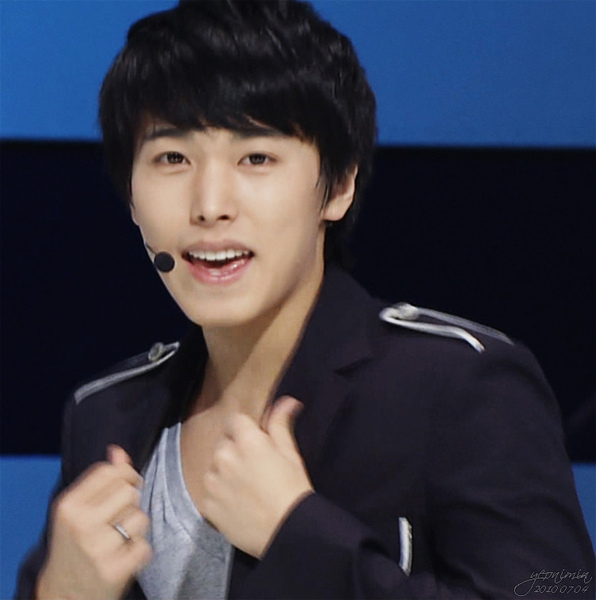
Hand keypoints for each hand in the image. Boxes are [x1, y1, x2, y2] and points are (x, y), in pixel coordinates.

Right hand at [36, 446, 151, 599]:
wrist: (62, 594)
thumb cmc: (74, 544)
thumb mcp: (77, 510)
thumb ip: (100, 479)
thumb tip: (118, 451)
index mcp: (69, 505)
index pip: (110, 471)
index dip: (125, 474)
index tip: (126, 485)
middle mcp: (81, 525)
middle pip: (129, 490)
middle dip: (131, 501)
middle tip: (120, 516)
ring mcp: (97, 549)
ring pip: (140, 517)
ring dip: (135, 528)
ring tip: (119, 539)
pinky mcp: (114, 571)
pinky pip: (145, 546)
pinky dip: (139, 552)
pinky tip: (124, 557)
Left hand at [202, 396, 313, 558]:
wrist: (287, 532)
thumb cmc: (293, 489)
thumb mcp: (290, 453)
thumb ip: (280, 424)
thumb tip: (287, 400)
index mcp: (246, 440)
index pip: (236, 420)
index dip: (246, 430)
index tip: (256, 442)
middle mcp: (224, 456)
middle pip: (224, 443)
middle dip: (235, 449)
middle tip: (254, 468)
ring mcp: (212, 481)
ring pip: (214, 467)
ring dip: (224, 472)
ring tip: (245, 488)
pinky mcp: (206, 505)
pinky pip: (209, 492)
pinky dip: (219, 495)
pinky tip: (237, 503)